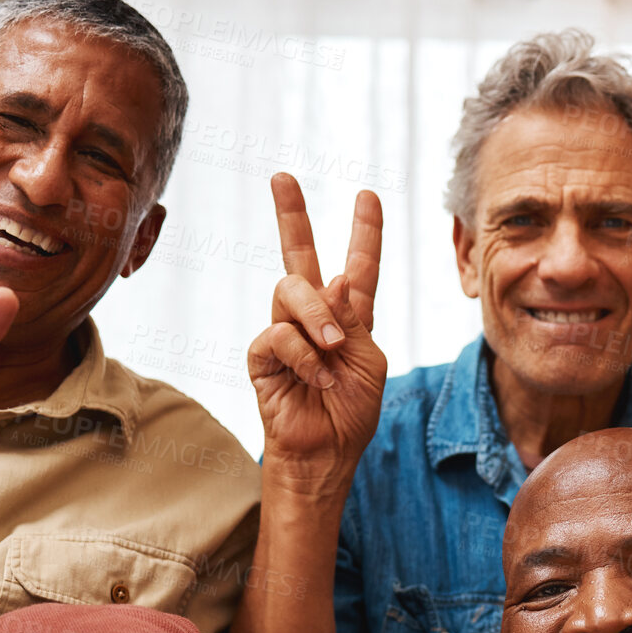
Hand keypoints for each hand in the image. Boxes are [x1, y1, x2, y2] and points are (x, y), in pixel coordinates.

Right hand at [249, 173, 386, 486]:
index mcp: (349, 318)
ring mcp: (285, 333)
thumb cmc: (351, 412)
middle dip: (291, 214)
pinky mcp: (262, 356)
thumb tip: (329, 279)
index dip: (364, 232)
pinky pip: (279, 334)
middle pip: (300, 256)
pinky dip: (305, 356)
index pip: (357, 266)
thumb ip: (351, 319)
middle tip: (282, 177)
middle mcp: (313, 317)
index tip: (368, 195)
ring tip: (333, 350)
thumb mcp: (367, 361)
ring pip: (290, 291)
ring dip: (317, 318)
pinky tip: (318, 379)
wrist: (326, 455)